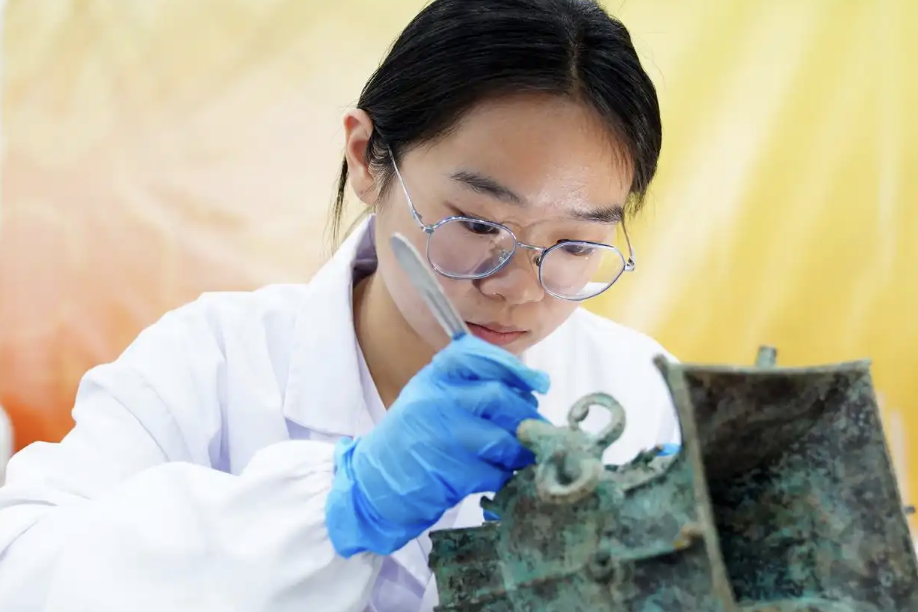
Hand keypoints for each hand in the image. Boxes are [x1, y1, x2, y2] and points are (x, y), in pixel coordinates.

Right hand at [325, 334, 549, 556]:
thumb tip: (526, 388)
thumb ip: (469, 386)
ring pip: (502, 437)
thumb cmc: (413, 438)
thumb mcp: (431, 397)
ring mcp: (441, 437)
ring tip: (521, 454)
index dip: (514, 368)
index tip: (538, 384)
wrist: (375, 484)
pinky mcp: (448, 473)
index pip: (478, 356)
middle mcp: (435, 400)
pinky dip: (504, 474)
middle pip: (498, 396)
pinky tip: (498, 475)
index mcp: (433, 377)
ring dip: (520, 449)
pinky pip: (494, 471)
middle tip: (535, 427)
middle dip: (526, 414)